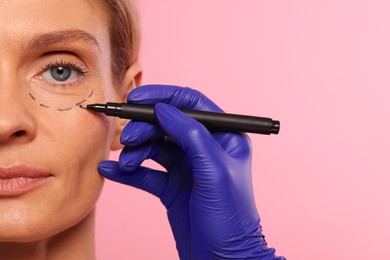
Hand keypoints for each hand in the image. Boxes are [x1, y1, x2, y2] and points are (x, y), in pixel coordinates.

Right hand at [98, 85, 283, 258]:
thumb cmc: (230, 219)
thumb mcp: (214, 172)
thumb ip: (191, 136)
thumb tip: (165, 108)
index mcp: (223, 137)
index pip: (191, 104)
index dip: (164, 97)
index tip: (137, 99)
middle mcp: (204, 148)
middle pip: (168, 125)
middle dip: (144, 128)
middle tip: (126, 138)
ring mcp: (187, 167)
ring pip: (155, 147)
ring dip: (135, 151)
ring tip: (125, 162)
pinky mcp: (172, 187)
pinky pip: (146, 172)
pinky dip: (129, 171)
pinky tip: (111, 170)